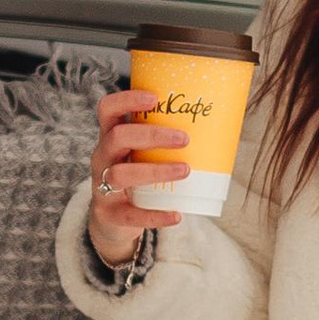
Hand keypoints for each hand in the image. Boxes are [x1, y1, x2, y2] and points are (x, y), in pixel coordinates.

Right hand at [86, 88, 188, 267]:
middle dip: (152, 135)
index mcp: (110, 137)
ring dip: (156, 171)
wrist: (113, 220)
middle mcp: (103, 158)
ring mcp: (102, 186)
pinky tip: (176, 215)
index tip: (155, 99)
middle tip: (184, 139)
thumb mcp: (141, 155)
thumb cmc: (137, 177)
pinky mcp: (109, 214)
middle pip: (117, 137)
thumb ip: (163, 141)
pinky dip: (156, 215)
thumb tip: (216, 125)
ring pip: (121, 174)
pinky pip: (131, 214)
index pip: (108, 109)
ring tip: (185, 170)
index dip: (127, 100)